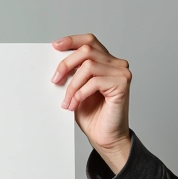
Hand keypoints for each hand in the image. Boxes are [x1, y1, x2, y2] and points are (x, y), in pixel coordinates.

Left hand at [50, 33, 131, 171]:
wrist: (105, 138)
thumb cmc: (92, 116)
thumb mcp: (76, 90)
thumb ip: (71, 75)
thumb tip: (55, 64)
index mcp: (105, 62)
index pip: (90, 41)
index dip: (72, 40)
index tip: (55, 46)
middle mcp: (116, 64)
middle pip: (87, 50)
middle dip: (66, 64)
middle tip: (55, 81)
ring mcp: (121, 73)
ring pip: (89, 66)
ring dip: (72, 85)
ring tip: (67, 101)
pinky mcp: (122, 84)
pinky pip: (95, 81)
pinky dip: (80, 93)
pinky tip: (75, 104)